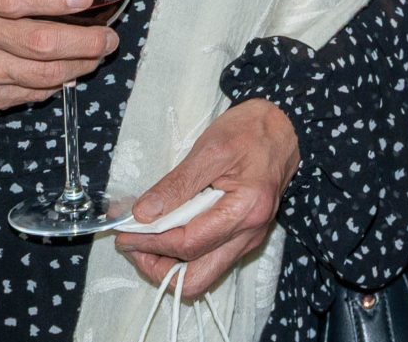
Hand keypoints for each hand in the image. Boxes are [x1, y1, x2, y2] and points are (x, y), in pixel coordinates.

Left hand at [115, 99, 301, 297]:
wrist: (284, 128)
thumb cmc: (249, 131)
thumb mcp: (210, 149)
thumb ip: (177, 184)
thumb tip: (142, 214)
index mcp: (245, 210)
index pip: (188, 244)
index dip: (150, 243)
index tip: (123, 233)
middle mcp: (250, 234)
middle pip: (197, 279)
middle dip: (158, 269)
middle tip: (135, 246)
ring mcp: (249, 239)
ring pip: (203, 275)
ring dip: (169, 265)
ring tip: (147, 240)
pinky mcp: (245, 237)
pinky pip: (210, 260)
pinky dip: (184, 255)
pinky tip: (169, 232)